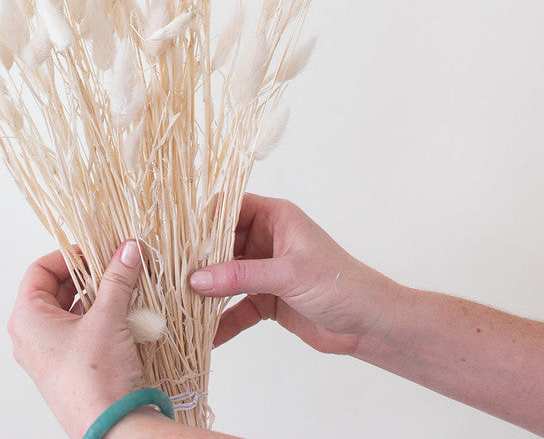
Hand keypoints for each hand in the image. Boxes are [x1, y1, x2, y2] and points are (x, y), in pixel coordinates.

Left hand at [8, 241, 144, 438]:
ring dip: (93, 295)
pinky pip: (76, 329)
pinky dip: (96, 315)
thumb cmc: (95, 377)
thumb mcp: (108, 317)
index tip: (94, 251)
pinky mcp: (65, 366)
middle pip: (53, 288)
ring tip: (120, 286)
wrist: (110, 427)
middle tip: (112, 265)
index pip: (39, 269)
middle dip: (85, 274)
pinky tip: (121, 311)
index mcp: (26, 319)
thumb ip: (117, 278)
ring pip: (67, 309)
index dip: (67, 255)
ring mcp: (46, 353)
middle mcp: (30, 335)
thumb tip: (129, 248)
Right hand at [190, 194, 398, 354]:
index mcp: (275, 217)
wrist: (370, 326)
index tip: (181, 239)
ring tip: (181, 304)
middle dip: (200, 260)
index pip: (231, 207)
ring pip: (226, 276)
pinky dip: (223, 320)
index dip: (206, 220)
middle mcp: (266, 239)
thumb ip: (241, 277)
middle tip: (173, 276)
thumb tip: (196, 279)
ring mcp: (265, 269)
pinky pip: (237, 307)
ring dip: (208, 291)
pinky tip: (207, 336)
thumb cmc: (340, 284)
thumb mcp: (288, 274)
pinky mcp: (267, 298)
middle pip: (222, 243)